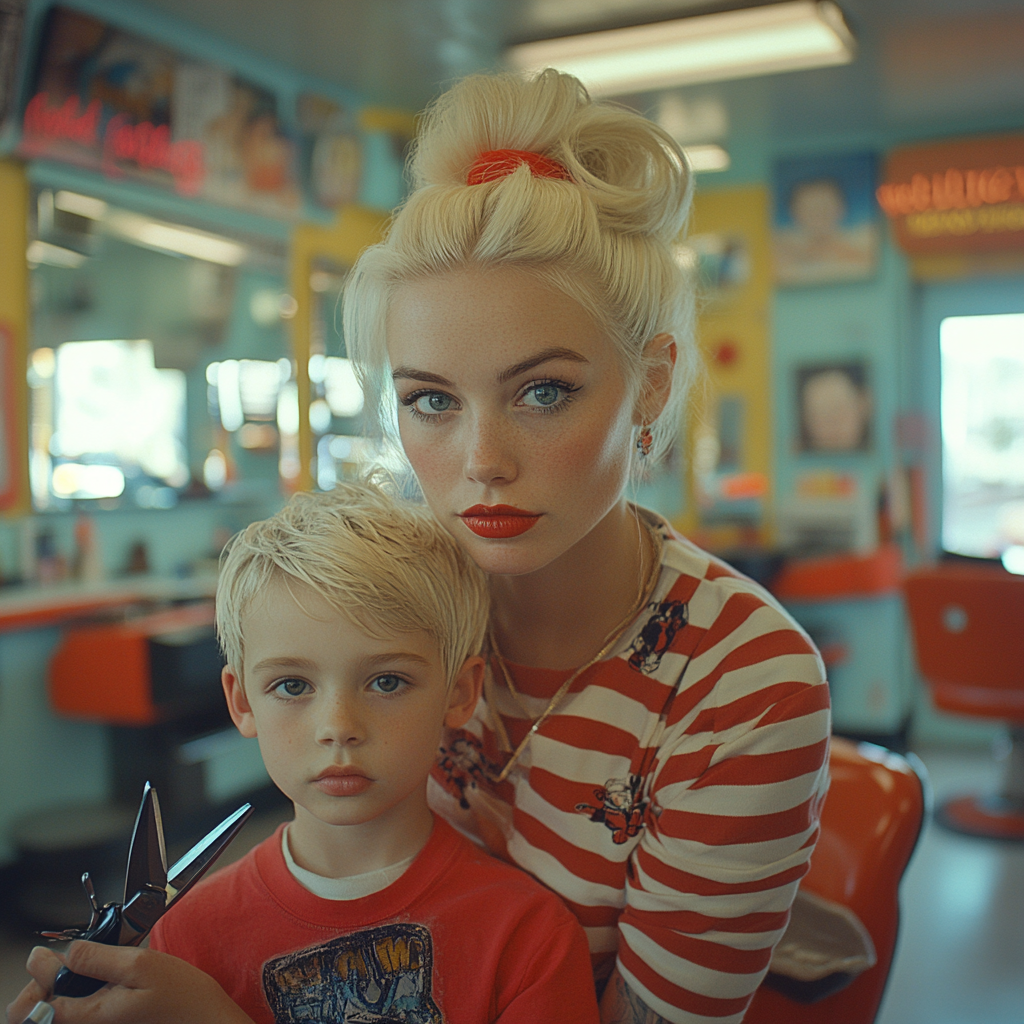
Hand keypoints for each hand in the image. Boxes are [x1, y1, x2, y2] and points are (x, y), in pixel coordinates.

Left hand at [6, 943, 253, 1023]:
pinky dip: (74, 1001)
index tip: (51, 955)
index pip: (33, 1002)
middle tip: (68, 962)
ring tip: (81, 971)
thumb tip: (59, 953)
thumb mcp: (140, 965)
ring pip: (55, 1014)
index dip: (38, 973)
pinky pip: (75, 1017)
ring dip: (58, 991)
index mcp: (87, 1016)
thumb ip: (96, 959)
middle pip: (38, 1012)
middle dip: (44, 983)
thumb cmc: (181, 998)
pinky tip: (91, 986)